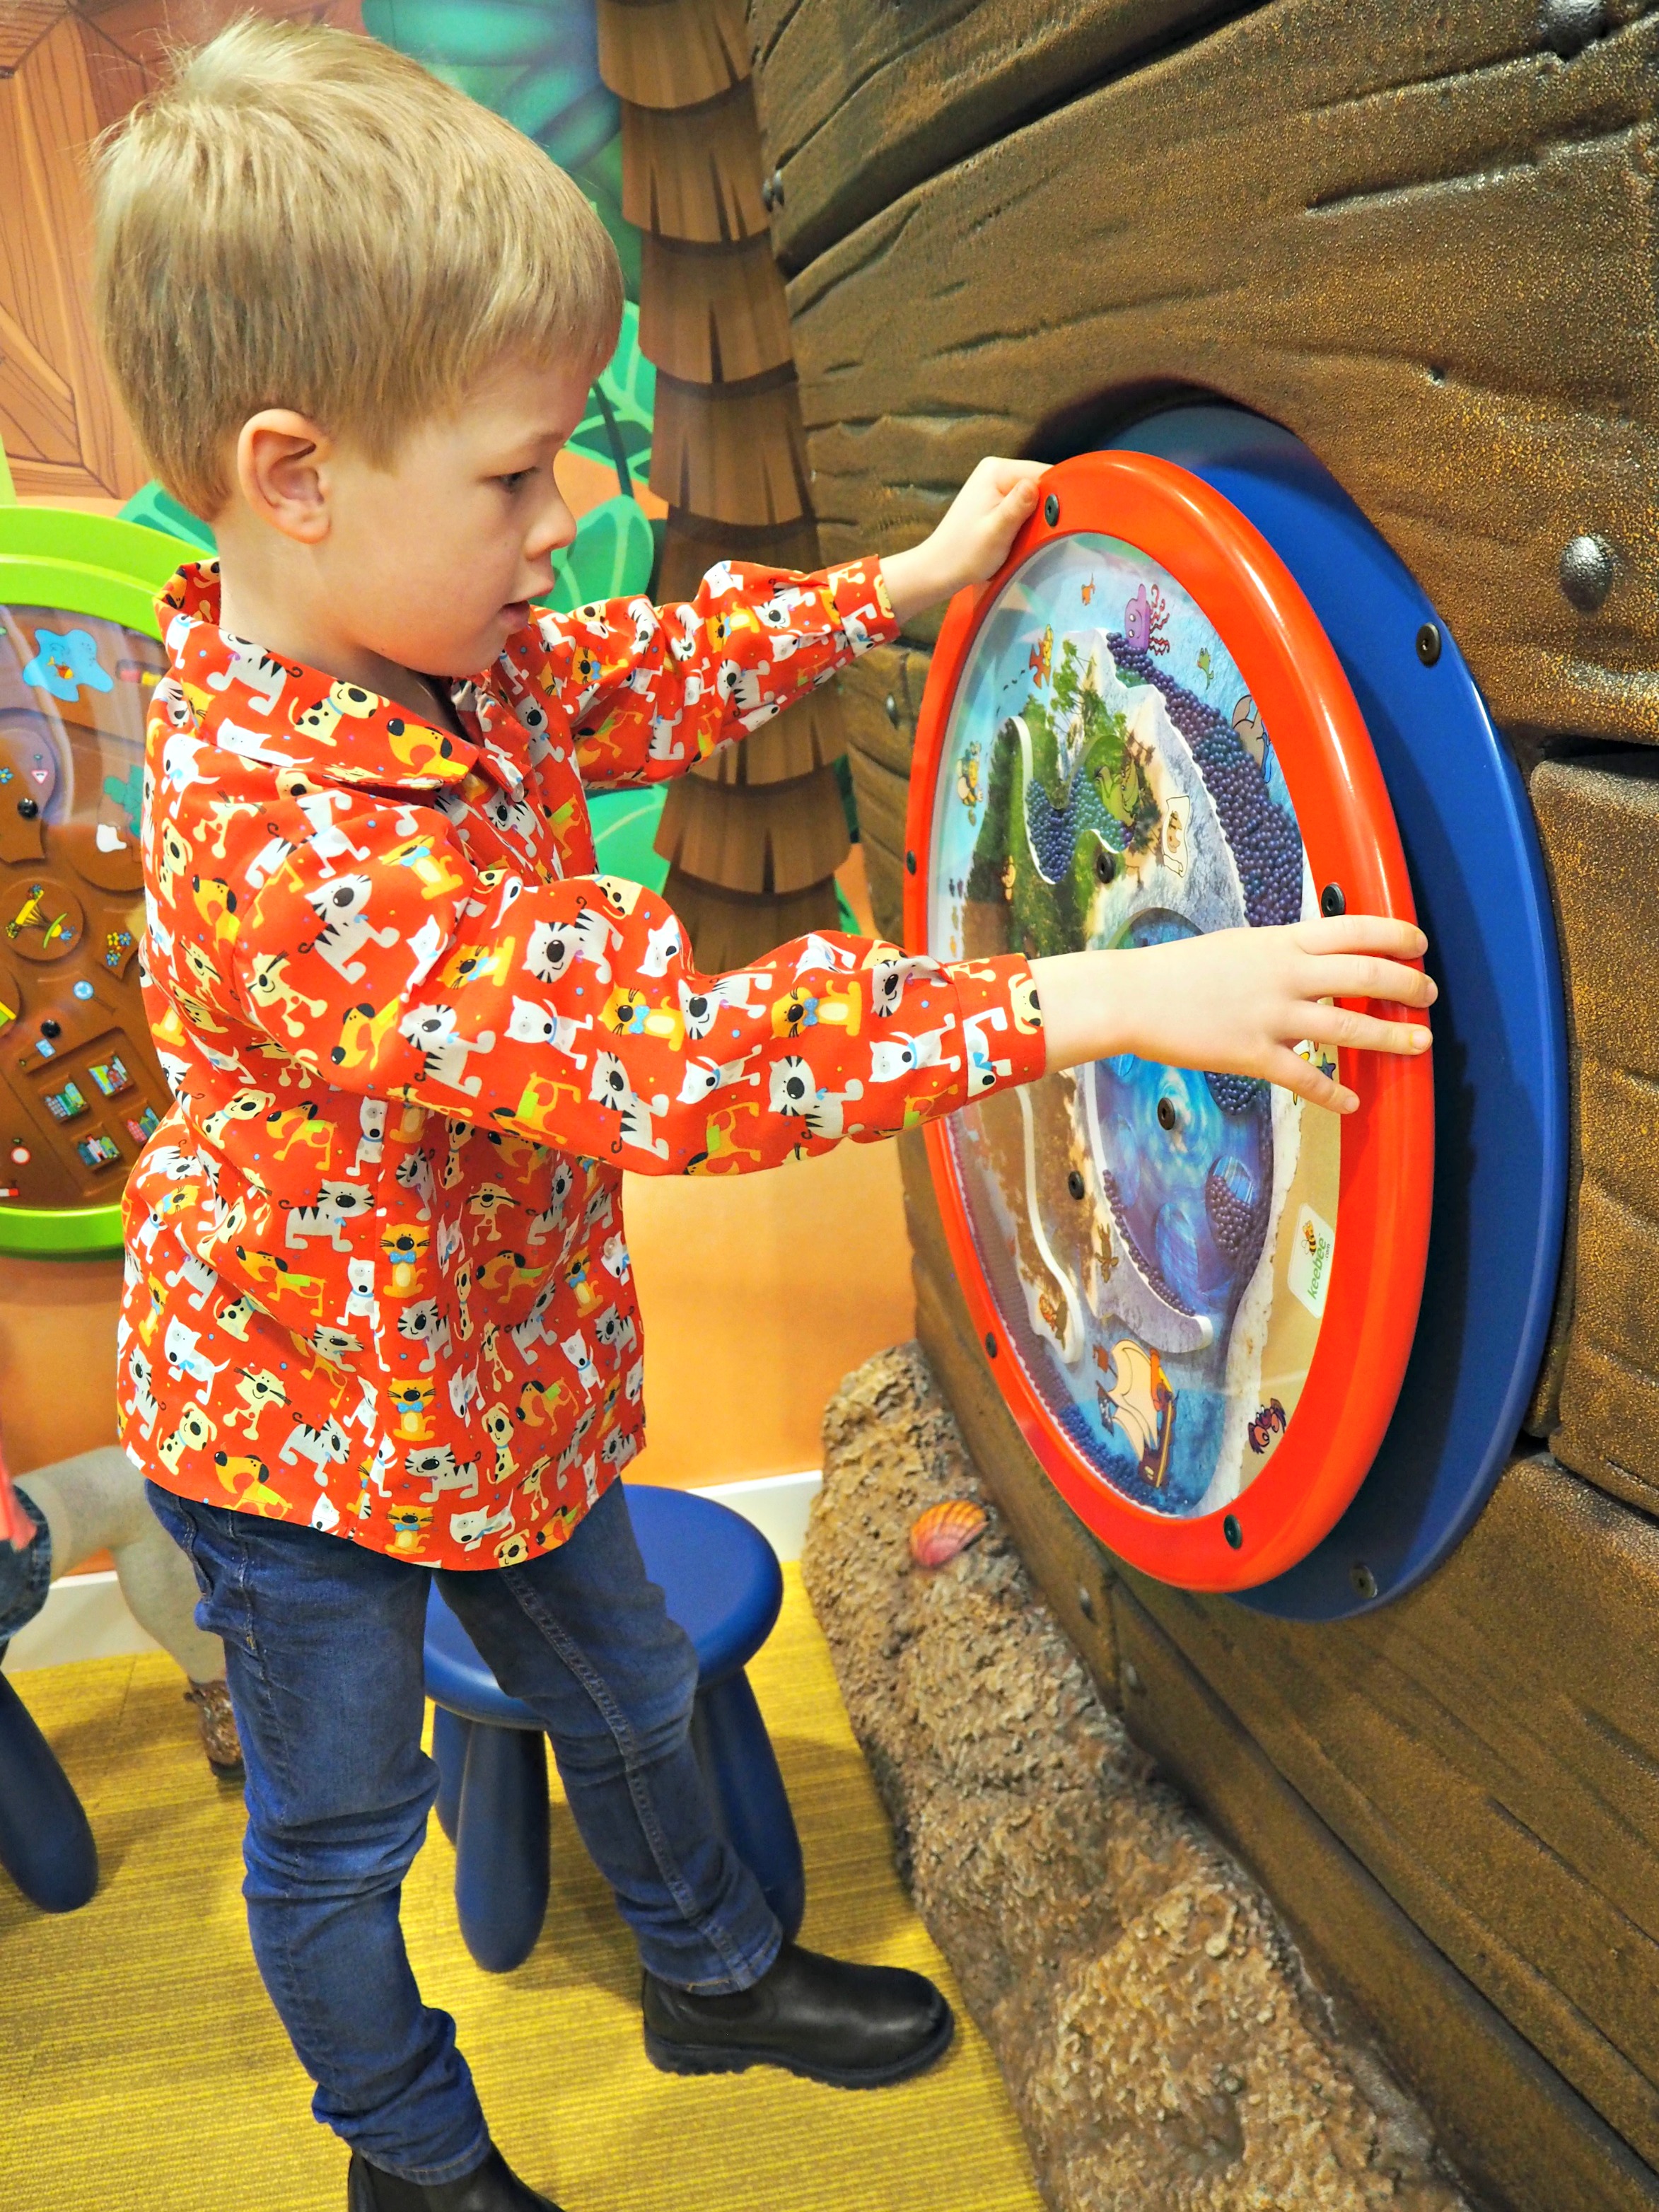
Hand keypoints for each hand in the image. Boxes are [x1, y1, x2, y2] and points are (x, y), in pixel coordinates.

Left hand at [881, 457, 1046, 623]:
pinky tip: (1024, 533)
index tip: (1065, 518)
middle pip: (1038, 482)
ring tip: (1035, 534)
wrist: (939, 568)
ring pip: (1032, 494)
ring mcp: (993, 483)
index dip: (1057, 494)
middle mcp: (995, 469)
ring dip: (1037, 514)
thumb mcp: (997, 531)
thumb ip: (1018, 507)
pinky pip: (1021, 503)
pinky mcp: (993, 497)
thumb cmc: (966, 553)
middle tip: (1049, 531)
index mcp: (996, 470)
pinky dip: (1026, 518)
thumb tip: (1039, 484)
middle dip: (1046, 505)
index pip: (1041, 473)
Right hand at [1032, 915, 1435, 1114]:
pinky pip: (1305, 1077)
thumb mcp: (1240, 945)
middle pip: (1366, 975)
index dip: (1397, 936)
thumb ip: (1283, 952)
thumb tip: (1318, 961)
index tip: (1420, 945)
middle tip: (1428, 995)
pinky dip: (1333, 1093)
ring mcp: (1271, 1016)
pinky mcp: (1253, 1054)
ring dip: (1392, 1036)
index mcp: (1281, 941)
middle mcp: (1285, 974)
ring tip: (1420, 1043)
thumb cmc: (1182, 970)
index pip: (1356, 928)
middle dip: (1408, 986)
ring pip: (1349, 1027)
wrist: (1133, 996)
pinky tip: (1351, 1102)